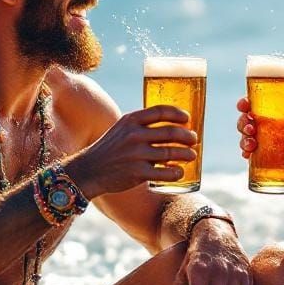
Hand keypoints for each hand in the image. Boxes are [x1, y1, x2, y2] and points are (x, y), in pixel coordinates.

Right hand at [66, 106, 196, 198]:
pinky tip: (180, 172)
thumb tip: (169, 127)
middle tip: (194, 140)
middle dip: (187, 136)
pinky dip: (176, 173)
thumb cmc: (109, 149)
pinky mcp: (138, 172)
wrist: (89, 170)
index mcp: (131, 120)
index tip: (187, 119)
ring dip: (186, 154)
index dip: (178, 114)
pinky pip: (164, 172)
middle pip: (170, 132)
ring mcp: (136, 154)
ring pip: (171, 152)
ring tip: (192, 155)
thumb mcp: (121, 130)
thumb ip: (140, 126)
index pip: (161, 111)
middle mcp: (134, 134)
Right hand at [235, 98, 283, 174]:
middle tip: (251, 129)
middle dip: (243, 123)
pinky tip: (249, 156)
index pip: (256, 102)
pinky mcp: (261, 155)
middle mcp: (265, 124)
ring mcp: (262, 140)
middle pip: (246, 119)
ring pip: (245, 136)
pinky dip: (246, 153)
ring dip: (244, 139)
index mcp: (275, 112)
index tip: (245, 104)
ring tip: (251, 145)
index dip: (245, 102)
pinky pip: (248, 152)